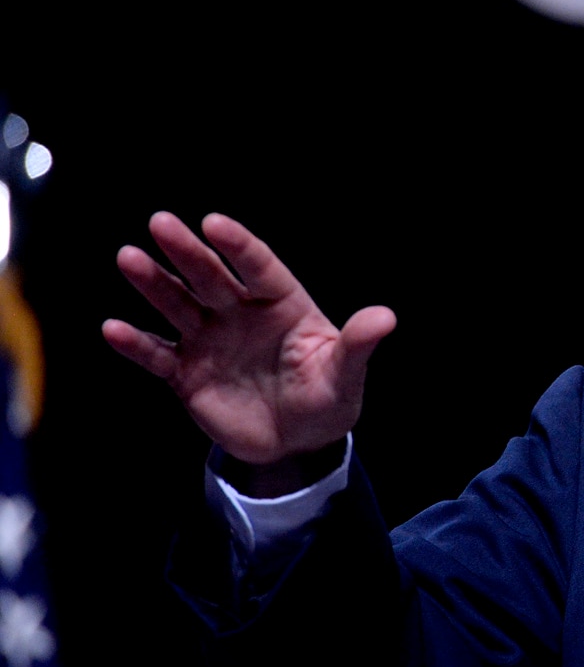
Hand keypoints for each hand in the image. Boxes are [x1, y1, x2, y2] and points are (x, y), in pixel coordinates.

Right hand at [103, 213, 394, 494]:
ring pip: (177, 304)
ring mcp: (210, 340)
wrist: (297, 444)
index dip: (239, 245)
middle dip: (187, 251)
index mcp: (282, 304)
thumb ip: (358, 345)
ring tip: (129, 257)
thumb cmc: (327, 399)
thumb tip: (386, 317)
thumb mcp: (345, 375)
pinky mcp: (186, 373)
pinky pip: (157, 354)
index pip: (259, 267)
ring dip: (153, 284)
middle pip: (211, 276)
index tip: (214, 222)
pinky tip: (113, 328)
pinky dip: (136, 344)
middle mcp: (241, 314)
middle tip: (161, 222)